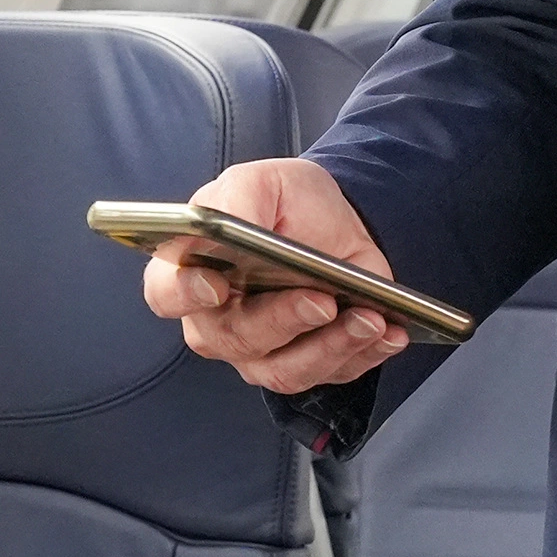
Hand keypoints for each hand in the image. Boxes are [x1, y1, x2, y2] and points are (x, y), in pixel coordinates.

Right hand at [139, 158, 413, 393]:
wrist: (338, 224)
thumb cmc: (286, 204)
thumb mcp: (261, 182)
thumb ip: (238, 200)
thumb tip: (227, 228)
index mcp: (190, 271)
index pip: (167, 293)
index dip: (186, 294)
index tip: (218, 286)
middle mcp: (217, 322)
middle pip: (236, 339)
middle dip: (284, 321)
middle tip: (323, 300)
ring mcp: (260, 352)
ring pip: (286, 370)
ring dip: (332, 347)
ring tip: (370, 319)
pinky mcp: (307, 365)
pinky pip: (332, 375)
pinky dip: (365, 355)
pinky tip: (388, 332)